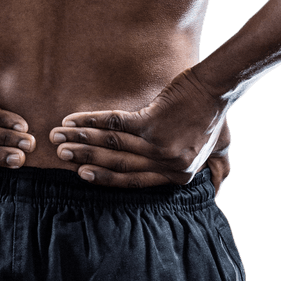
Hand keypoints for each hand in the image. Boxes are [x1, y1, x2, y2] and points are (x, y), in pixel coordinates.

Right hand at [49, 68, 231, 194]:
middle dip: (84, 160)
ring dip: (81, 141)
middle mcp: (167, 164)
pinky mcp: (152, 121)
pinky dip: (90, 121)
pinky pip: (115, 124)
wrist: (215, 89)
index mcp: (178, 175)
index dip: (105, 178)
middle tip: (60, 156)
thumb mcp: (221, 151)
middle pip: (118, 164)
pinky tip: (73, 121)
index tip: (82, 174)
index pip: (134, 181)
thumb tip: (218, 192)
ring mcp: (158, 144)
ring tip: (59, 138)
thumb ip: (219, 172)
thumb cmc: (215, 117)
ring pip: (111, 145)